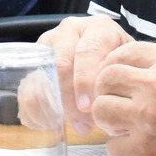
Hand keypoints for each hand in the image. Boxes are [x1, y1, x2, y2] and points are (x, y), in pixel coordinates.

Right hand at [36, 15, 132, 133]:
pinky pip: (26, 85)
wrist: (109, 52)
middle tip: (82, 125)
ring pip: (40, 75)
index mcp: (98, 28)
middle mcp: (70, 30)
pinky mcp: (34, 60)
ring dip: (51, 106)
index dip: (85, 81)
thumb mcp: (128, 65)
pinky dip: (33, 108)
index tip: (88, 107)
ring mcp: (49, 44)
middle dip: (69, 99)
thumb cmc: (122, 63)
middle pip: (61, 64)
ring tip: (66, 127)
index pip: (87, 51)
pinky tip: (48, 124)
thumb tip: (102, 107)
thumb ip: (119, 79)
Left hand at [91, 41, 155, 155]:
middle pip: (105, 80)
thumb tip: (129, 69)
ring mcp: (148, 118)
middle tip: (118, 107)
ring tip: (126, 128)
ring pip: (102, 111)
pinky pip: (112, 147)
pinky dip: (122, 151)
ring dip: (110, 121)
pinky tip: (139, 150)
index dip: (115, 68)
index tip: (118, 83)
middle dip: (108, 93)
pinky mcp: (146, 150)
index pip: (121, 54)